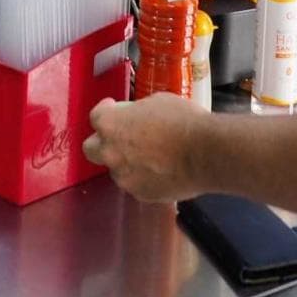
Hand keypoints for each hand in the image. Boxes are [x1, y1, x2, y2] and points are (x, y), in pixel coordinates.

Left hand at [83, 93, 209, 202]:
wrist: (205, 153)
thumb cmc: (182, 120)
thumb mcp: (157, 102)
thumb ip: (137, 112)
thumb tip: (136, 118)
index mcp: (111, 125)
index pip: (95, 117)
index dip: (106, 110)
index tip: (114, 108)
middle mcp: (110, 153)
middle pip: (91, 149)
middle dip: (102, 142)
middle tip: (120, 136)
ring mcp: (124, 177)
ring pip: (117, 168)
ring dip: (126, 161)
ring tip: (150, 156)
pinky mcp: (141, 194)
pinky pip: (136, 183)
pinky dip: (144, 177)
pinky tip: (162, 170)